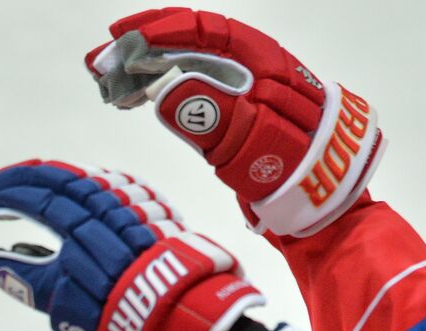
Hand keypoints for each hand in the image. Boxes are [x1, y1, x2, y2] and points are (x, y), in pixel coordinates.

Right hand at [0, 159, 263, 330]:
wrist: (184, 316)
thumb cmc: (120, 314)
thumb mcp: (65, 305)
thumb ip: (27, 280)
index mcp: (82, 222)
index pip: (36, 195)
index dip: (5, 194)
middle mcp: (109, 203)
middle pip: (58, 177)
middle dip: (21, 178)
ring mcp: (134, 201)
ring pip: (85, 177)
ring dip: (50, 178)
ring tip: (26, 187)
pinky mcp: (152, 207)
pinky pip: (111, 183)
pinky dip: (82, 184)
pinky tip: (72, 193)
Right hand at [86, 8, 383, 236]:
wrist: (327, 204)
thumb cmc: (299, 170)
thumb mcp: (253, 143)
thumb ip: (210, 114)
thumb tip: (163, 89)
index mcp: (263, 61)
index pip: (203, 31)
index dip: (158, 31)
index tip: (119, 41)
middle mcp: (252, 67)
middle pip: (189, 45)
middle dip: (140, 50)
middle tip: (98, 66)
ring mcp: (243, 91)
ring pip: (185, 67)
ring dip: (144, 71)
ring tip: (109, 86)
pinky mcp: (234, 116)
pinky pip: (190, 89)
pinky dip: (160, 89)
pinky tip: (138, 98)